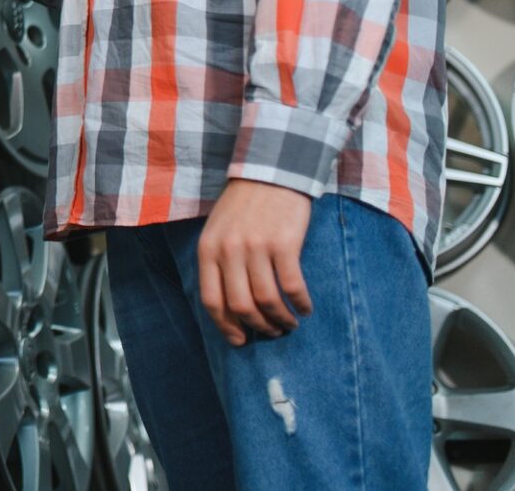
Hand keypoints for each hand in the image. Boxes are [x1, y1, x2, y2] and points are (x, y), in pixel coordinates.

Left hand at [196, 179, 314, 346]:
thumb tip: (231, 307)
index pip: (212, 301)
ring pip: (267, 301)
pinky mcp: (284, 244)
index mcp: (208, 250)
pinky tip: (306, 308)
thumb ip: (219, 263)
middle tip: (272, 333)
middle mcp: (229, 251)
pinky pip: (293, 286)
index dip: (226, 327)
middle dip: (258, 327)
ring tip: (290, 324)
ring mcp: (256, 247)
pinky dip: (300, 303)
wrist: (270, 172)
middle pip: (241, 306)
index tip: (240, 341)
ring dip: (281, 320)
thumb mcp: (218, 232)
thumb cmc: (243, 206)